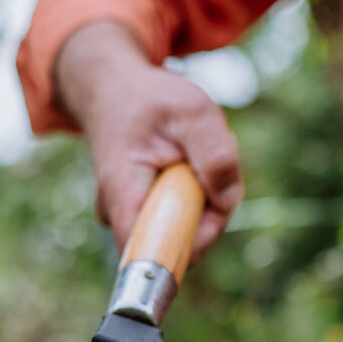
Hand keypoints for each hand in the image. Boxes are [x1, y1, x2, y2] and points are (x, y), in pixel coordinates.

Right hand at [53, 21, 241, 256]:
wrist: (114, 89)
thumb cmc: (149, 99)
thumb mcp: (192, 111)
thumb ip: (215, 154)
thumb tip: (228, 200)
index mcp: (123, 193)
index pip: (146, 252)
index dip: (182, 251)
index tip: (208, 218)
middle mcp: (119, 215)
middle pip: (177, 243)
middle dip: (207, 210)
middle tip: (206, 161)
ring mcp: (130, 218)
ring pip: (184, 231)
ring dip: (203, 198)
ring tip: (193, 153)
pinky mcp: (143, 215)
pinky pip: (182, 220)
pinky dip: (196, 195)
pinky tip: (187, 162)